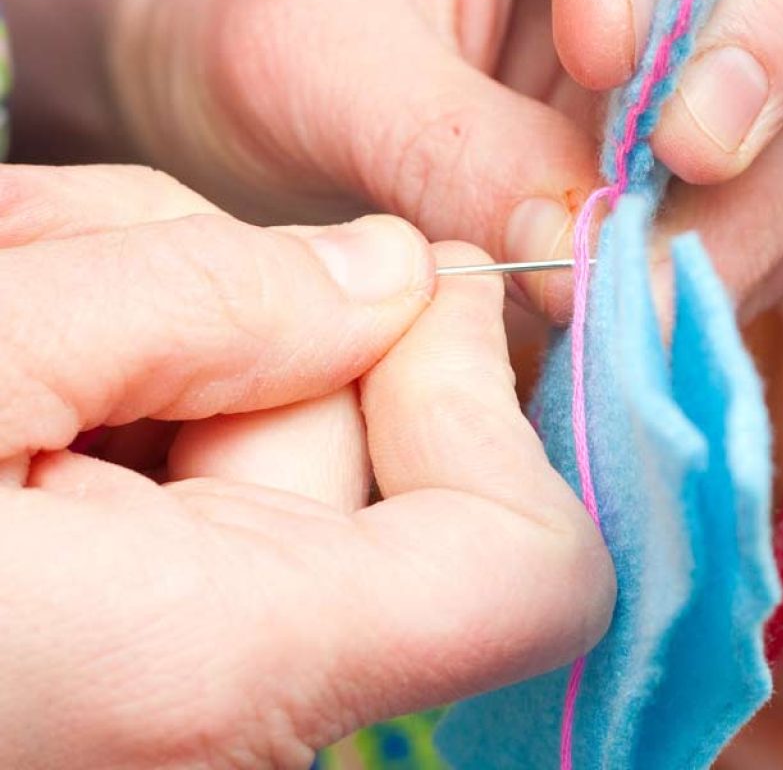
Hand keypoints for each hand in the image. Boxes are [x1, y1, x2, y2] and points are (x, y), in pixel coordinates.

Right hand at [0, 165, 612, 769]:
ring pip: (284, 468)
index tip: (419, 282)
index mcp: (207, 670)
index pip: (527, 571)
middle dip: (272, 331)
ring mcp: (179, 689)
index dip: (489, 402)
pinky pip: (205, 500)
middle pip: (387, 484)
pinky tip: (29, 351)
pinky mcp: (137, 652)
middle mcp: (219, 725)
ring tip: (22, 288)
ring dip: (173, 339)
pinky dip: (135, 400)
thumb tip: (390, 272)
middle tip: (92, 263)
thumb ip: (200, 301)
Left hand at [106, 0, 782, 320]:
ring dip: (759, 202)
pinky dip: (738, 260)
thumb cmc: (278, 34)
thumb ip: (450, 148)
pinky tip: (653, 299)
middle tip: (693, 159)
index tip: (596, 51)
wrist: (272, 107)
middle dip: (773, 54)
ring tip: (647, 285)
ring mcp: (728, 27)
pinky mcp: (732, 140)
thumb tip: (583, 261)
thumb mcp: (319, 67)